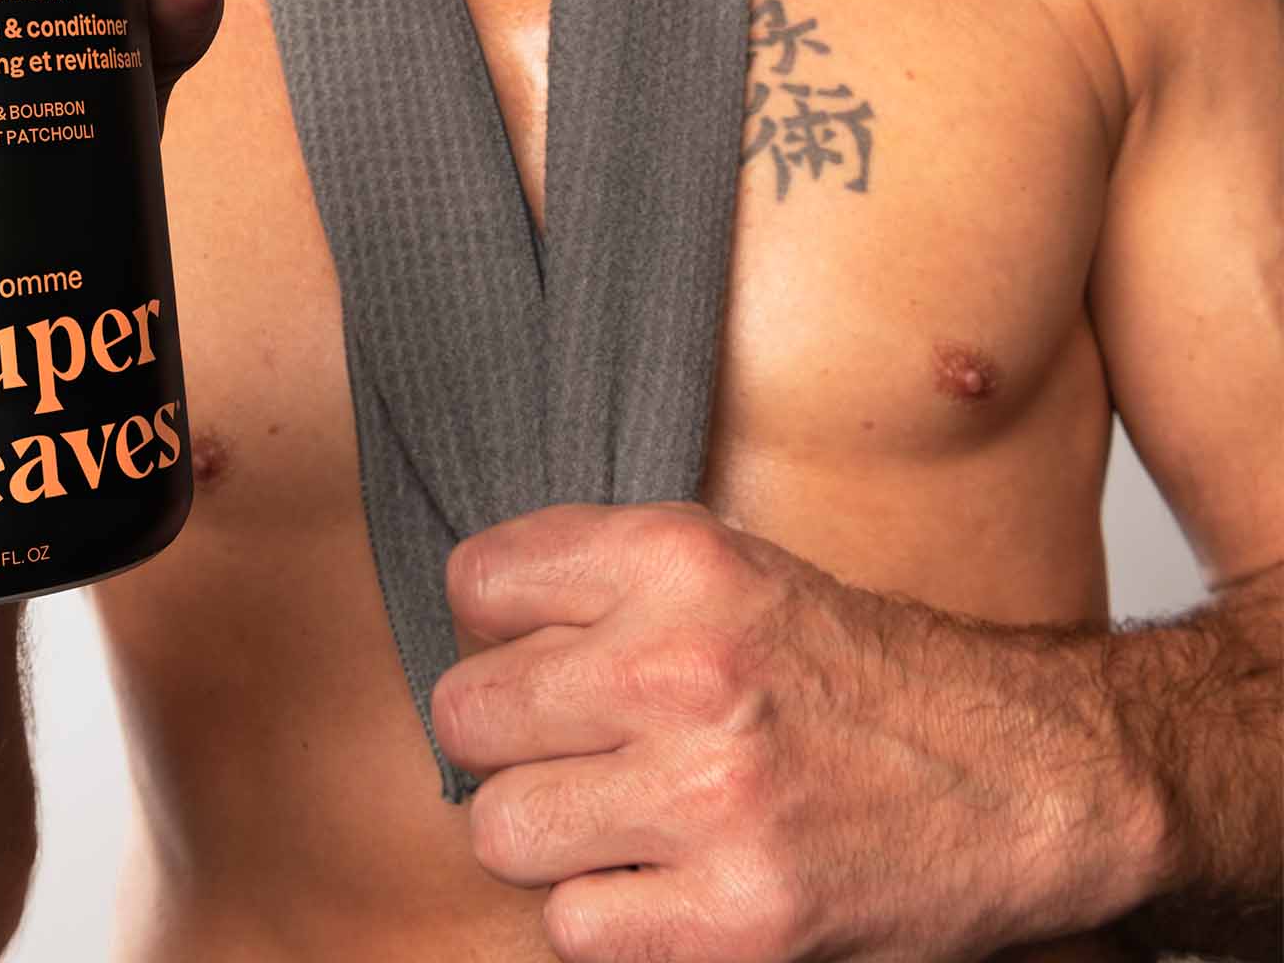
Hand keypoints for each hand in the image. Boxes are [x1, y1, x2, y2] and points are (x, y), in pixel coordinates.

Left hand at [432, 501, 1048, 962]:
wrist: (1017, 774)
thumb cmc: (849, 669)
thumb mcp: (725, 563)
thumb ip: (598, 575)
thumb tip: (468, 621)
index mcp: (676, 558)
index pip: (475, 582)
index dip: (494, 627)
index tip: (536, 652)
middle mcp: (683, 666)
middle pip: (466, 714)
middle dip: (504, 737)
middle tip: (570, 747)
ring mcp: (709, 797)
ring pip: (501, 829)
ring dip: (549, 833)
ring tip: (618, 816)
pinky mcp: (736, 919)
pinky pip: (573, 928)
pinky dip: (609, 916)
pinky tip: (666, 877)